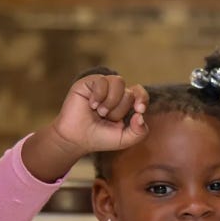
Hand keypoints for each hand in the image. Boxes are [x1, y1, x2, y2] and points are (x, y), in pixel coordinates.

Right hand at [23, 74, 149, 182]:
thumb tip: (141, 115)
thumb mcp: (125, 139)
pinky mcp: (88, 82)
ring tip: (100, 112)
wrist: (76, 139)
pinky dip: (99, 95)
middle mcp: (116, 93)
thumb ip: (140, 132)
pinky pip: (102, 80)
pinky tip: (91, 104)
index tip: (139, 109)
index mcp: (127, 104)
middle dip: (120, 110)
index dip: (142, 99)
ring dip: (111, 101)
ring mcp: (103, 86)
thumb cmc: (101, 138)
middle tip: (106, 118)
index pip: (140, 93)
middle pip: (129, 92)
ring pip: (118, 82)